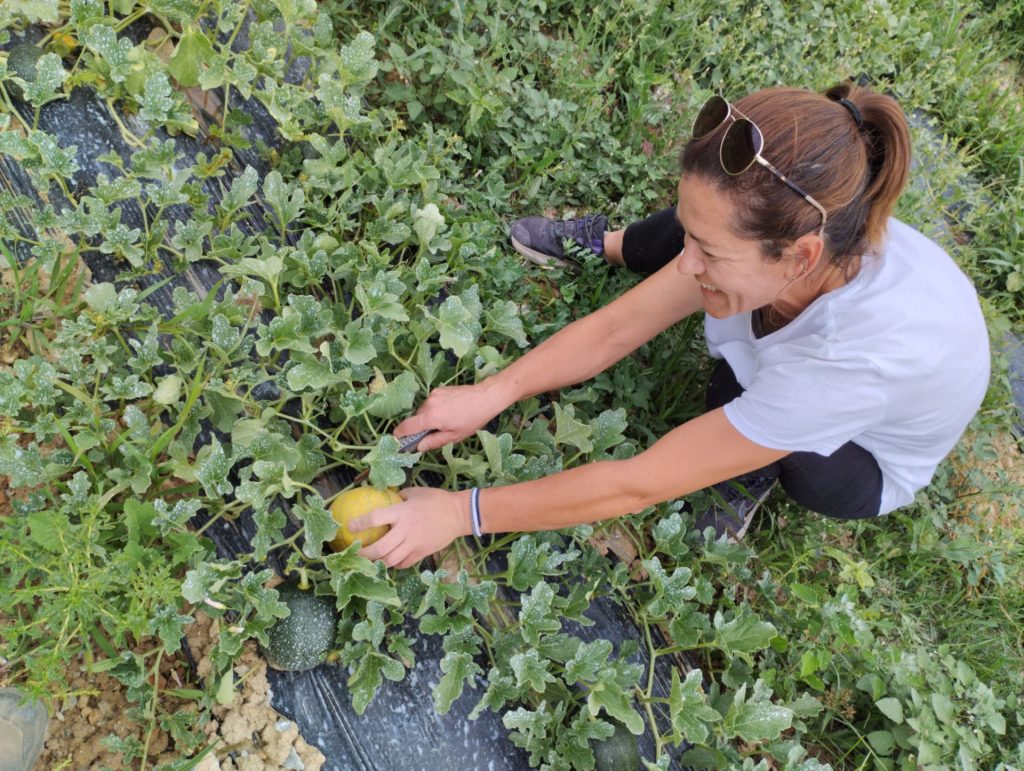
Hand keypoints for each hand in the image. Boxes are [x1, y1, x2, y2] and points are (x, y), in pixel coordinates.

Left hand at [352, 487, 469, 568]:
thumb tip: (384, 498)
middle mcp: (406, 530)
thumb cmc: (436, 499)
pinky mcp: (422, 553)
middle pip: (380, 548)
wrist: (458, 514)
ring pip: (390, 560)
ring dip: (377, 561)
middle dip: (364, 554)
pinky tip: (390, 561)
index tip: (349, 526)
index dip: (360, 524)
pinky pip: (403, 563)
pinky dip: (394, 564)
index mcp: (402, 512)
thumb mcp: (415, 492)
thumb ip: (398, 497)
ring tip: (370, 560)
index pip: (375, 518)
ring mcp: (414, 544)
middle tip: (355, 553)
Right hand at [394, 380, 509, 451]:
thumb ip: (434, 442)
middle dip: (421, 427)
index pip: (407, 426)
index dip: (400, 434)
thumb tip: (419, 447)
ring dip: (429, 418)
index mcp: (431, 417)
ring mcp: (433, 394)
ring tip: (447, 421)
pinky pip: (431, 402)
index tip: (397, 440)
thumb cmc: (472, 419)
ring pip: (424, 410)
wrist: (486, 397)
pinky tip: (449, 411)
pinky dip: (435, 409)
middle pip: (416, 418)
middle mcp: (428, 404)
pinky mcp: (439, 389)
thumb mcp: (455, 436)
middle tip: (435, 434)